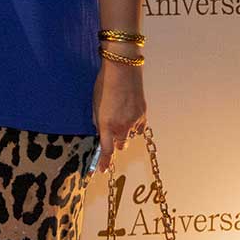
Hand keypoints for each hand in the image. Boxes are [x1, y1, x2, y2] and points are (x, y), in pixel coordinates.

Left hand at [91, 59, 146, 173]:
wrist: (123, 69)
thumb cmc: (105, 84)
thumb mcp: (95, 104)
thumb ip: (99, 122)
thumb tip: (102, 132)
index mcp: (106, 125)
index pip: (106, 151)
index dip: (103, 163)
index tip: (101, 171)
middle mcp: (122, 127)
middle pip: (119, 145)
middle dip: (114, 142)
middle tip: (111, 132)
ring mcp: (134, 122)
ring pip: (129, 136)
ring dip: (124, 132)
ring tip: (120, 114)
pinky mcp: (143, 115)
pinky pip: (139, 128)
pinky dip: (134, 125)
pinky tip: (130, 112)